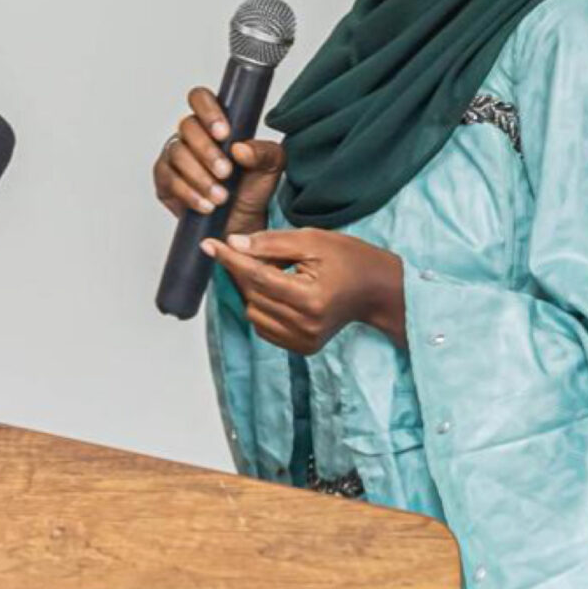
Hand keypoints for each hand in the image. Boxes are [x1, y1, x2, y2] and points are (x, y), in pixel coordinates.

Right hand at [154, 84, 285, 238]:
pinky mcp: (164, 181)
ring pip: (177, 154)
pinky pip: (169, 180)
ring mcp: (174, 157)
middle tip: (226, 173)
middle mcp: (191, 136)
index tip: (224, 133)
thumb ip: (264, 152)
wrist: (241, 225)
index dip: (208, 111)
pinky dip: (189, 193)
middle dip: (207, 151)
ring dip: (200, 176)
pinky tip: (206, 205)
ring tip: (221, 196)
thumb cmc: (252, 190)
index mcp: (215, 123)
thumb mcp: (271, 167)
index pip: (201, 99)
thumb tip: (240, 148)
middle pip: (187, 127)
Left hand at [203, 227, 405, 354]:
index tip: (209, 246)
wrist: (378, 290)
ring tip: (273, 273)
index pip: (258, 277)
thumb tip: (233, 244)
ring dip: (252, 290)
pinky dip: (262, 307)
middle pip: (253, 295)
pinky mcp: (302, 348)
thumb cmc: (349, 259)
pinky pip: (263, 327)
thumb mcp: (312, 240)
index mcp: (310, 298)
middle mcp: (305, 325)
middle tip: (248, 252)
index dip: (231, 260)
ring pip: (253, 312)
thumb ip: (270, 243)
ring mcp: (303, 341)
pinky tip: (278, 292)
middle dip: (244, 271)